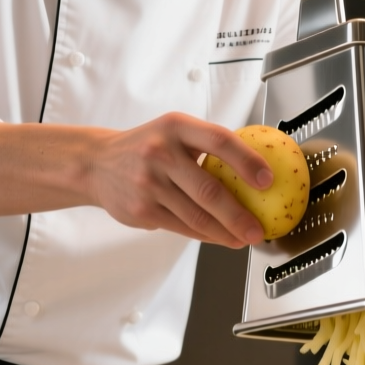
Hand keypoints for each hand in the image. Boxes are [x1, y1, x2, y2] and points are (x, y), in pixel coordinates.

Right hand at [84, 112, 272, 247]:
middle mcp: (161, 152)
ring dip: (225, 232)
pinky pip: (182, 227)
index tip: (268, 179)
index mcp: (176, 126)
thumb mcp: (174, 131)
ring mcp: (149, 182)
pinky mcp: (142, 209)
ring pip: (196, 215)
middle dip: (239, 214)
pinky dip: (206, 236)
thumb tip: (258, 165)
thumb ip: (208, 143)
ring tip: (244, 238)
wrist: (97, 164)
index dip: (247, 160)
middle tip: (259, 228)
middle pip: (209, 189)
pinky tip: (220, 238)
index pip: (219, 140)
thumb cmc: (147, 147)